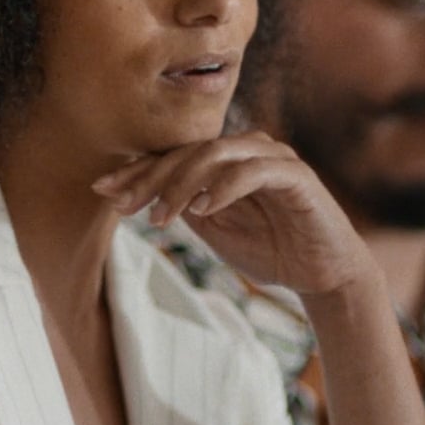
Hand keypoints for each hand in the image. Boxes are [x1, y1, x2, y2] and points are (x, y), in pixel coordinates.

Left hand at [92, 133, 371, 295]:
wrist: (322, 275)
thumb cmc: (268, 250)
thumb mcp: (212, 229)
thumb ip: (183, 206)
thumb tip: (139, 192)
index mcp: (225, 160)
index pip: (173, 156)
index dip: (137, 172)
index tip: (102, 190)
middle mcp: (246, 149)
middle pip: (187, 151)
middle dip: (150, 178)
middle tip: (124, 205)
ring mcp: (272, 157)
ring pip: (214, 154)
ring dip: (181, 185)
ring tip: (161, 217)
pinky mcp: (295, 175)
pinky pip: (252, 171)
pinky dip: (223, 188)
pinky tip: (201, 210)